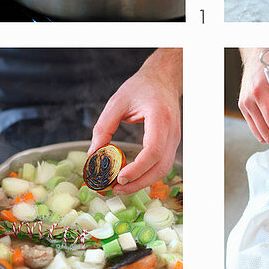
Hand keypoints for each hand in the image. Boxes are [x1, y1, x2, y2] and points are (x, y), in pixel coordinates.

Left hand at [88, 50, 181, 193]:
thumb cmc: (141, 87)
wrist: (163, 80)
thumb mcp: (117, 102)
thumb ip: (104, 127)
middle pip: (160, 167)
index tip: (119, 177)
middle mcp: (171, 131)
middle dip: (139, 182)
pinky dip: (147, 175)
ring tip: (121, 187)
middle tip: (116, 189)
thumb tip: (93, 153)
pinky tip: (131, 177)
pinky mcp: (171, 144)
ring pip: (163, 170)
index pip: (153, 150)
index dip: (137, 168)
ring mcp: (174, 139)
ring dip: (143, 182)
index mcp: (160, 117)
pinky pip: (162, 165)